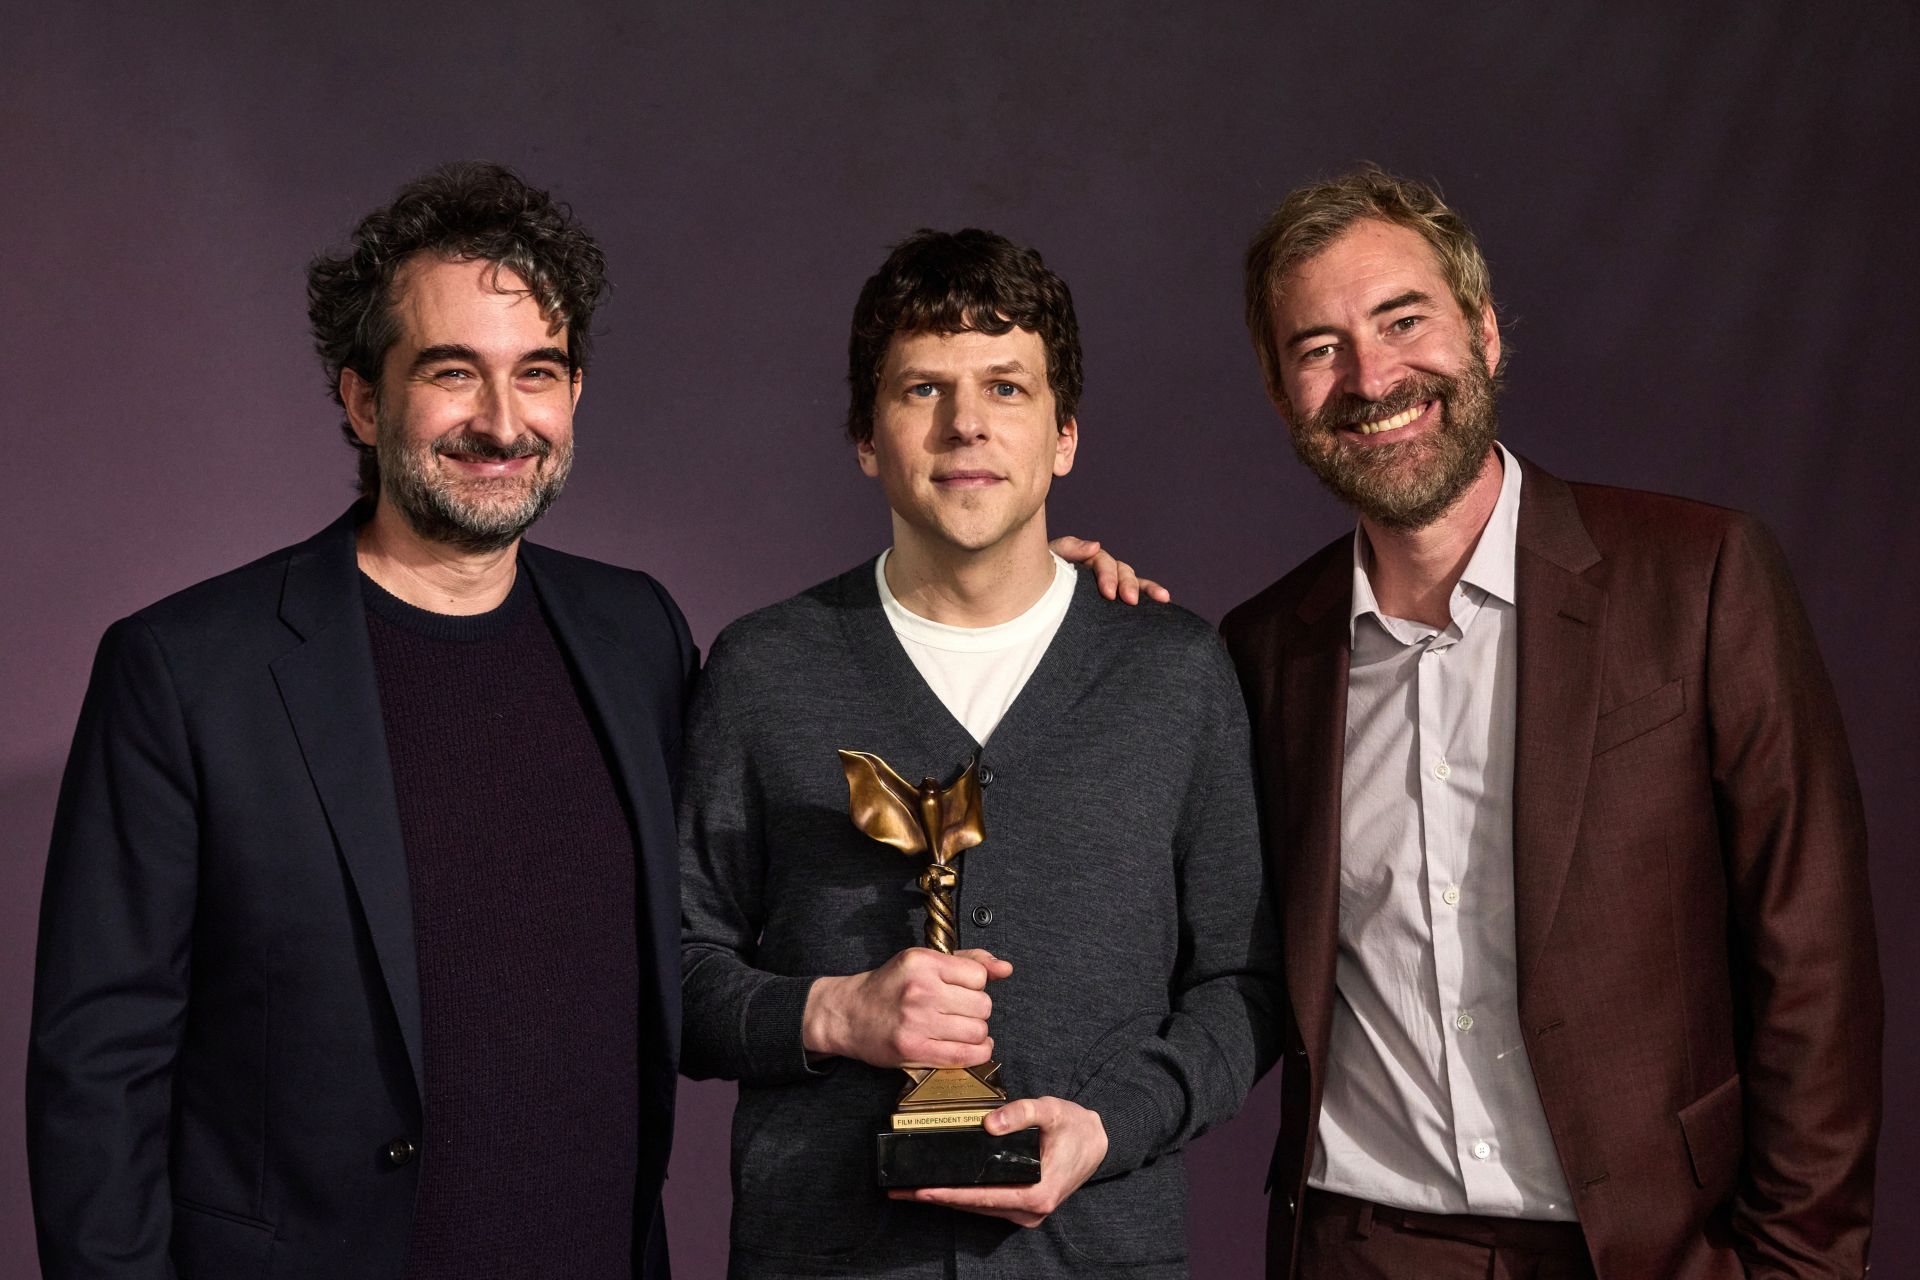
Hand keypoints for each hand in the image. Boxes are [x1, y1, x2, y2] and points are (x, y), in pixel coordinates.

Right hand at [803, 948, 1011, 1068]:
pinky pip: (965, 1056)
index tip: (963, 990)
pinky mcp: (915, 1049)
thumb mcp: (922, 960)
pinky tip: (972, 1047)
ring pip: (978, 1031)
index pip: (978, 976)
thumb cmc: (888, 986)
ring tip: (963, 1029)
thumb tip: (1006, 969)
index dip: (976, 985)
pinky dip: (977, 1053)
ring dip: (977, 1033)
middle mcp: (920, 990)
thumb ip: (967, 961)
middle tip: (962, 1012)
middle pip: (982, 1005)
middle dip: (978, 1011)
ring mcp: (917, 1022)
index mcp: (922, 962)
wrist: (848, 1014)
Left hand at [889, 1096, 1108, 1226]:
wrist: (1097, 1142)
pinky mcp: (1022, 1206)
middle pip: (976, 1206)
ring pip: (978, 1208)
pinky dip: (963, 1196)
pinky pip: (987, 1204)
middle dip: (938, 1198)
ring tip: (912, 1190)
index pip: (985, 1197)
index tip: (924, 1190)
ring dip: (946, 1199)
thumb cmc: (1074, 1127)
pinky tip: (941, 1188)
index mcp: (1038, 1193)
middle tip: (902, 1191)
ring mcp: (1027, 1212)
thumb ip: (1021, 1113)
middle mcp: (1031, 1210)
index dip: (952, 1194)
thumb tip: (990, 1123)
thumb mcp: (1050, 1111)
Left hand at [1049, 536, 1170, 604]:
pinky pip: (1135, 595)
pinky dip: (1150, 594)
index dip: (1107, 575)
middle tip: (1128, 600)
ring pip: (1131, 580)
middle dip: (1127, 584)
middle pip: (1121, 570)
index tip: (1108, 593)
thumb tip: (1096, 545)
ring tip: (1162, 597)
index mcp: (1084, 557)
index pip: (1102, 561)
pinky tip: (1165, 601)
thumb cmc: (1038, 579)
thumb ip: (1069, 548)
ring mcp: (1108, 583)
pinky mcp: (1113, 598)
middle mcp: (1100, 568)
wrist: (1032, 602)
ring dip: (1147, 588)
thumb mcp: (1049, 559)